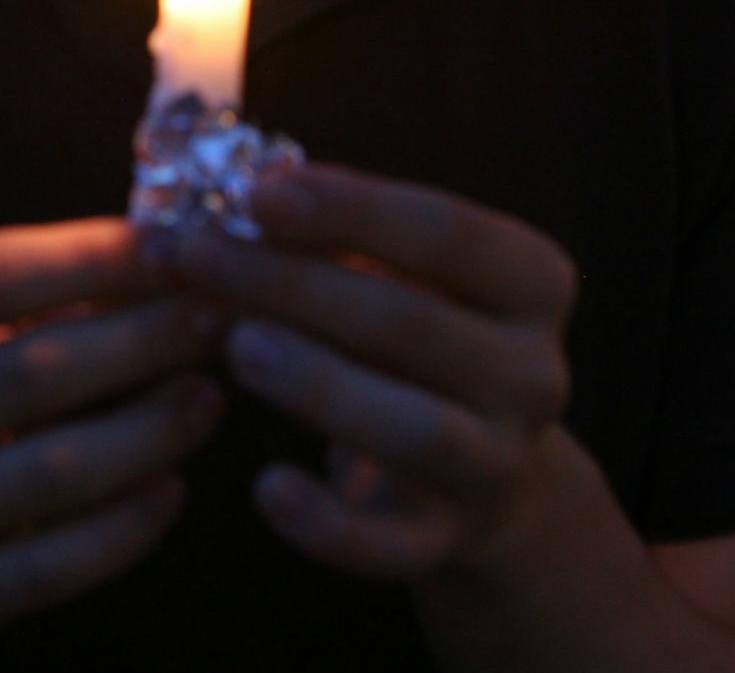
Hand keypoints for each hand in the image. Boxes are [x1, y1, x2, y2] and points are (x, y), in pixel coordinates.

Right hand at [0, 220, 225, 638]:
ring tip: (209, 394)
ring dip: (154, 428)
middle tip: (218, 316)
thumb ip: (50, 280)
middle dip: (145, 338)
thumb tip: (181, 245)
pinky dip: (131, 521)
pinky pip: (62, 562)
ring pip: (57, 471)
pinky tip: (174, 483)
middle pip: (32, 372)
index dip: (95, 255)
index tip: (179, 246)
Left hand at [167, 165, 577, 582]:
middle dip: (296, 284)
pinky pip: (391, 545)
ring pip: (417, 431)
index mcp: (533, 284)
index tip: (256, 191)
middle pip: (412, 324)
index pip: (447, 231)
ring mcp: (498, 463)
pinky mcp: (448, 539)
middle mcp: (533, 374)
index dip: (350, 208)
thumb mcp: (402, 275)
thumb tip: (229, 189)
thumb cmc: (416, 339)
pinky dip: (328, 525)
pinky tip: (266, 488)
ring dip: (322, 384)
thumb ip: (336, 235)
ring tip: (237, 343)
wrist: (484, 471)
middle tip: (200, 256)